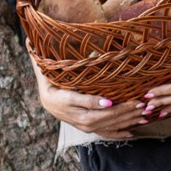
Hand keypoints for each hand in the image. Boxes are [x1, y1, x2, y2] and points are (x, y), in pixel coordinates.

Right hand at [33, 60, 151, 138]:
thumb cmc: (50, 83)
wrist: (49, 104)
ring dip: (125, 120)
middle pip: (97, 116)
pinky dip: (119, 133)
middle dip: (120, 112)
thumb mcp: (44, 71)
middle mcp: (73, 115)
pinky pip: (105, 133)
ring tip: (142, 113)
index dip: (93, 103)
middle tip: (138, 103)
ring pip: (104, 125)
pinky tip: (133, 131)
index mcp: (63, 99)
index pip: (79, 102)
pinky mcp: (89, 129)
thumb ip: (40, 57)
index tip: (108, 102)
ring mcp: (81, 124)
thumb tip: (29, 37)